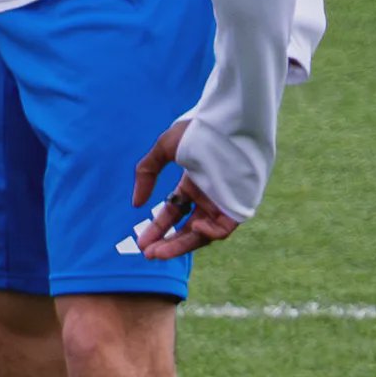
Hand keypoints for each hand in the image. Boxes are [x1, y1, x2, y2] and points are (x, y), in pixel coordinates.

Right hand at [129, 120, 238, 256]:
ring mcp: (223, 202)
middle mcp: (208, 198)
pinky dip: (209, 233)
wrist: (230, 122)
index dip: (157, 228)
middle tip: (149, 254)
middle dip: (167, 243)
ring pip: (203, 234)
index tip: (142, 242)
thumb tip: (136, 203)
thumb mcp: (163, 149)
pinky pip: (224, 229)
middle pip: (187, 229)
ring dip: (182, 245)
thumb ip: (146, 174)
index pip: (173, 214)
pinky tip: (194, 228)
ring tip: (162, 251)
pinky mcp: (238, 205)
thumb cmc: (198, 131)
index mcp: (193, 186)